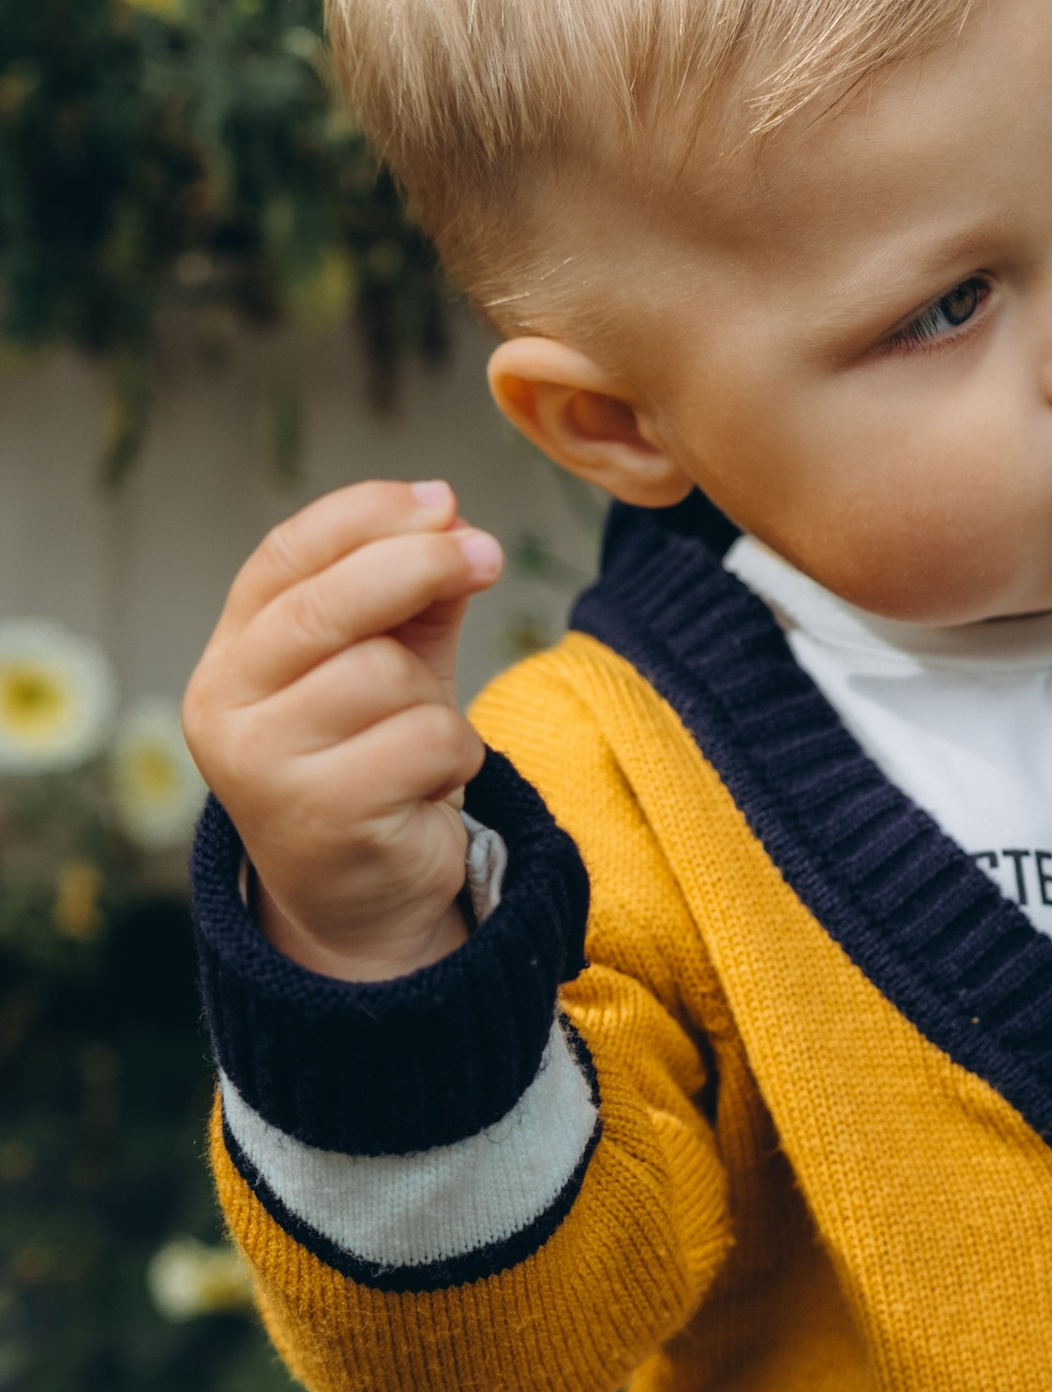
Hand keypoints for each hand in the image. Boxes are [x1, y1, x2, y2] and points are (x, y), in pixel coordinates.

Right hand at [181, 479, 505, 980]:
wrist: (365, 891)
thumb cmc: (375, 755)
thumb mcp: (390, 659)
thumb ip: (412, 590)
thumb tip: (450, 510)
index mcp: (231, 657)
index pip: (282, 557)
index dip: (364, 515)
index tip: (442, 500)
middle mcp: (224, 709)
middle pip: (323, 604)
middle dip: (418, 564)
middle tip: (487, 553)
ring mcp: (262, 769)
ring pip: (384, 676)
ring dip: (434, 699)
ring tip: (419, 741)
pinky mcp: (321, 818)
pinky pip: (425, 740)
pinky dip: (454, 754)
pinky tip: (426, 786)